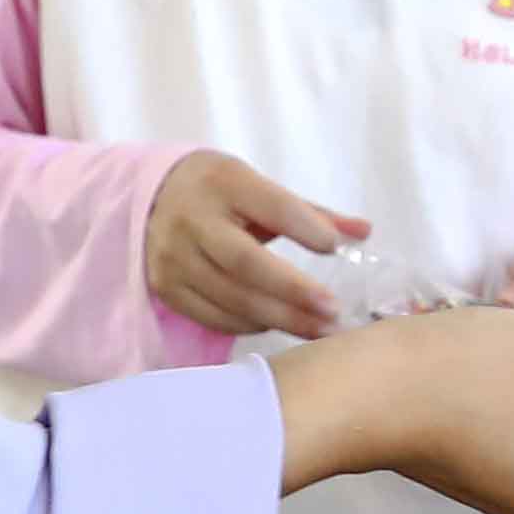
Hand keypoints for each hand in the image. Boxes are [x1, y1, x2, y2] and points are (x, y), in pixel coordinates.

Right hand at [144, 150, 359, 338]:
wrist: (149, 198)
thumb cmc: (220, 192)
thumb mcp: (259, 188)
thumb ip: (311, 213)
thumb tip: (365, 232)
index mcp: (224, 183)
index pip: (271, 208)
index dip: (306, 229)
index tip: (335, 248)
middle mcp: (194, 220)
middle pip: (247, 263)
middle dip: (294, 291)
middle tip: (334, 311)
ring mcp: (175, 258)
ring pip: (231, 297)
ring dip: (280, 317)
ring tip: (320, 329)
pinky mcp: (167, 288)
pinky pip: (213, 315)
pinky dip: (249, 325)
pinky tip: (278, 325)